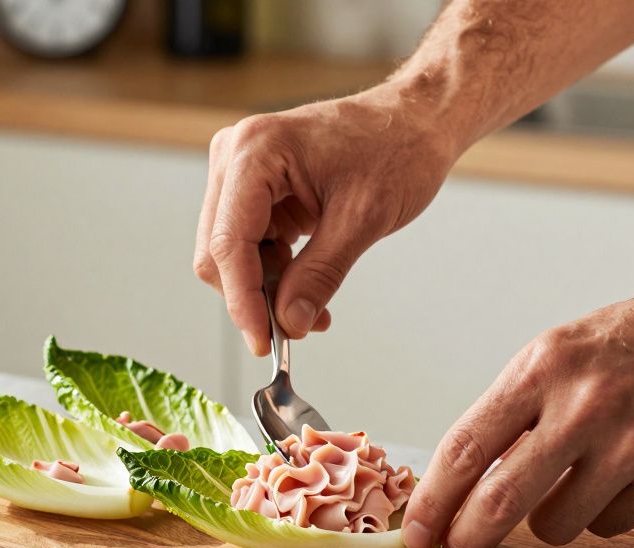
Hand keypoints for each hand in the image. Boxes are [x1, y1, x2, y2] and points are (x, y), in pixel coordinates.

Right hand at [193, 88, 456, 354]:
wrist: (415, 120)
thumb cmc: (397, 149)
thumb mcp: (363, 218)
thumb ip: (320, 274)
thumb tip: (289, 323)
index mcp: (255, 152)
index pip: (228, 242)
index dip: (243, 300)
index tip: (264, 341)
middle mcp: (235, 156)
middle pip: (218, 250)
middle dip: (253, 296)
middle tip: (294, 328)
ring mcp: (241, 171)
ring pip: (230, 253)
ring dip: (266, 288)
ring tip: (312, 309)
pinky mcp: (254, 188)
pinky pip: (249, 243)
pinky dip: (274, 272)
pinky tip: (306, 287)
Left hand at [401, 271, 633, 547]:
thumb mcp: (568, 348)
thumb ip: (519, 407)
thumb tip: (466, 475)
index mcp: (544, 365)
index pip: (466, 446)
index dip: (431, 500)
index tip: (414, 531)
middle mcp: (583, 405)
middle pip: (499, 500)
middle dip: (466, 539)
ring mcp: (632, 446)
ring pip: (554, 524)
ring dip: (551, 517)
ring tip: (578, 476)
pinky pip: (609, 525)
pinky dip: (606, 511)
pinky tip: (630, 471)